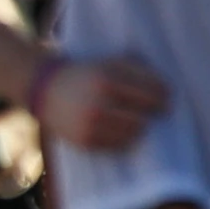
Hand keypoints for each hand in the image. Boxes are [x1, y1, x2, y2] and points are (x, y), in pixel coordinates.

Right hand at [41, 54, 171, 152]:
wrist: (43, 87)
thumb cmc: (83, 72)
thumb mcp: (107, 62)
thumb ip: (136, 69)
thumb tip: (166, 87)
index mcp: (107, 80)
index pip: (151, 94)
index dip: (163, 96)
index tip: (166, 97)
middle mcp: (100, 103)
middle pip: (144, 118)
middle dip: (151, 114)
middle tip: (152, 112)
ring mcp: (91, 124)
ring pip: (134, 134)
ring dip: (139, 127)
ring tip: (136, 121)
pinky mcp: (85, 140)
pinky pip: (118, 146)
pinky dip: (123, 138)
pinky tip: (120, 129)